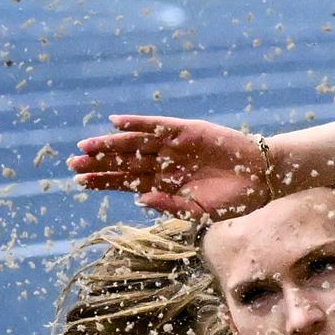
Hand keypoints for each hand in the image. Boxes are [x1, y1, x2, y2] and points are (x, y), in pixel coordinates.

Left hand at [69, 115, 272, 219]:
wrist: (263, 179)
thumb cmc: (234, 201)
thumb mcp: (200, 212)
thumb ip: (171, 206)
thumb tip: (139, 200)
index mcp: (166, 185)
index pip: (127, 182)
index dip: (104, 182)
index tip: (80, 183)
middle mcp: (165, 163)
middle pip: (125, 162)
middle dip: (99, 164)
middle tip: (72, 165)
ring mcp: (174, 146)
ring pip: (135, 144)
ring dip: (110, 144)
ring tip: (85, 147)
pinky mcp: (186, 131)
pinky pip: (157, 126)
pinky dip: (136, 123)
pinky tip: (115, 122)